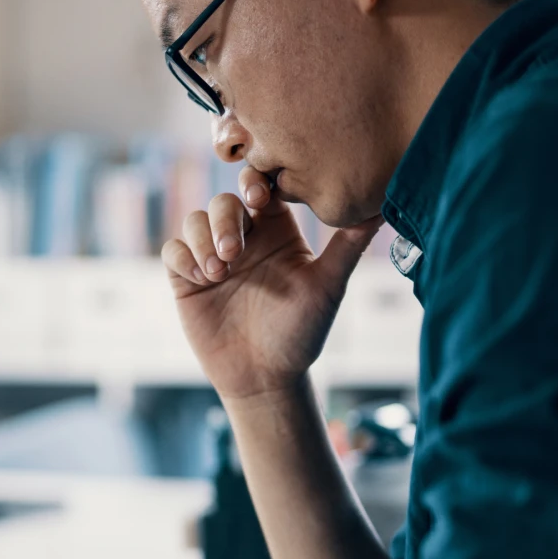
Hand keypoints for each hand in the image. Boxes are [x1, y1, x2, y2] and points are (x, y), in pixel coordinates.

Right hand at [161, 166, 383, 402]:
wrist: (264, 377)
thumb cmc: (301, 333)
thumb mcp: (328, 287)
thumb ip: (348, 246)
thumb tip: (384, 206)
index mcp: (277, 230)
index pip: (261, 187)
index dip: (255, 180)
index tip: (259, 196)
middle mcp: (244, 238)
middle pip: (224, 201)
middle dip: (225, 219)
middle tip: (235, 251)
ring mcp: (212, 257)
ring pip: (195, 220)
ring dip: (203, 239)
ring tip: (219, 271)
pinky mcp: (186, 280)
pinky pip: (173, 251)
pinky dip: (183, 257)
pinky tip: (201, 278)